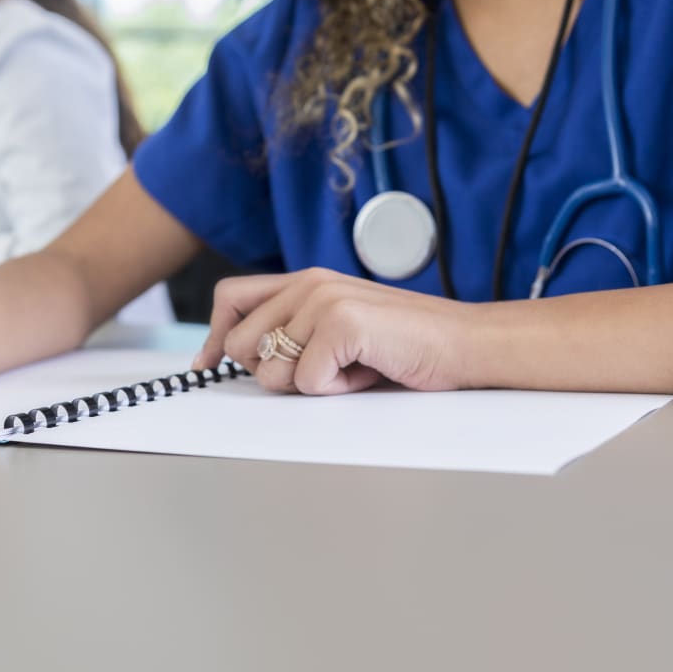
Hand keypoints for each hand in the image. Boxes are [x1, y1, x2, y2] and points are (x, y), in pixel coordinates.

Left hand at [194, 268, 477, 394]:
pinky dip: (336, 390)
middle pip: (239, 345)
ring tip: (351, 367)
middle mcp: (308, 283)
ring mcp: (324, 300)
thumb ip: (295, 330)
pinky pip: (306, 382)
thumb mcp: (339, 329)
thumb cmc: (406, 344)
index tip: (207, 365)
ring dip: (309, 385)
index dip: (214, 336)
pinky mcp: (342, 324)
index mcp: (305, 281)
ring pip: (271, 372)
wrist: (465, 344)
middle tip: (322, 370)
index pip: (230, 298)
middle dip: (272, 373)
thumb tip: (240, 357)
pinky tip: (367, 372)